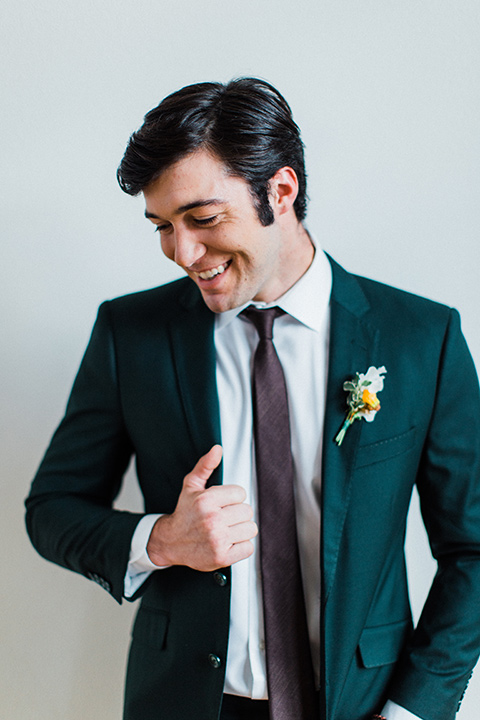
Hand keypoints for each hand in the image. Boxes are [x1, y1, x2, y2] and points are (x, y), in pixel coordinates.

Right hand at [146, 445, 257, 570]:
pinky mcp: (222, 557)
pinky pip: (248, 547)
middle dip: (237, 513)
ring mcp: (218, 539)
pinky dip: (241, 546)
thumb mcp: (191, 486)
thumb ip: (205, 466)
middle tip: (225, 517)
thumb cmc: (185, 513)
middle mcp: (213, 519)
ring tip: (228, 529)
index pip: (240, 493)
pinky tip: (229, 542)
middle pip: (247, 511)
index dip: (233, 498)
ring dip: (241, 529)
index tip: (223, 503)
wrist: (171, 542)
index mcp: (207, 500)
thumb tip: (217, 449)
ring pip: (250, 528)